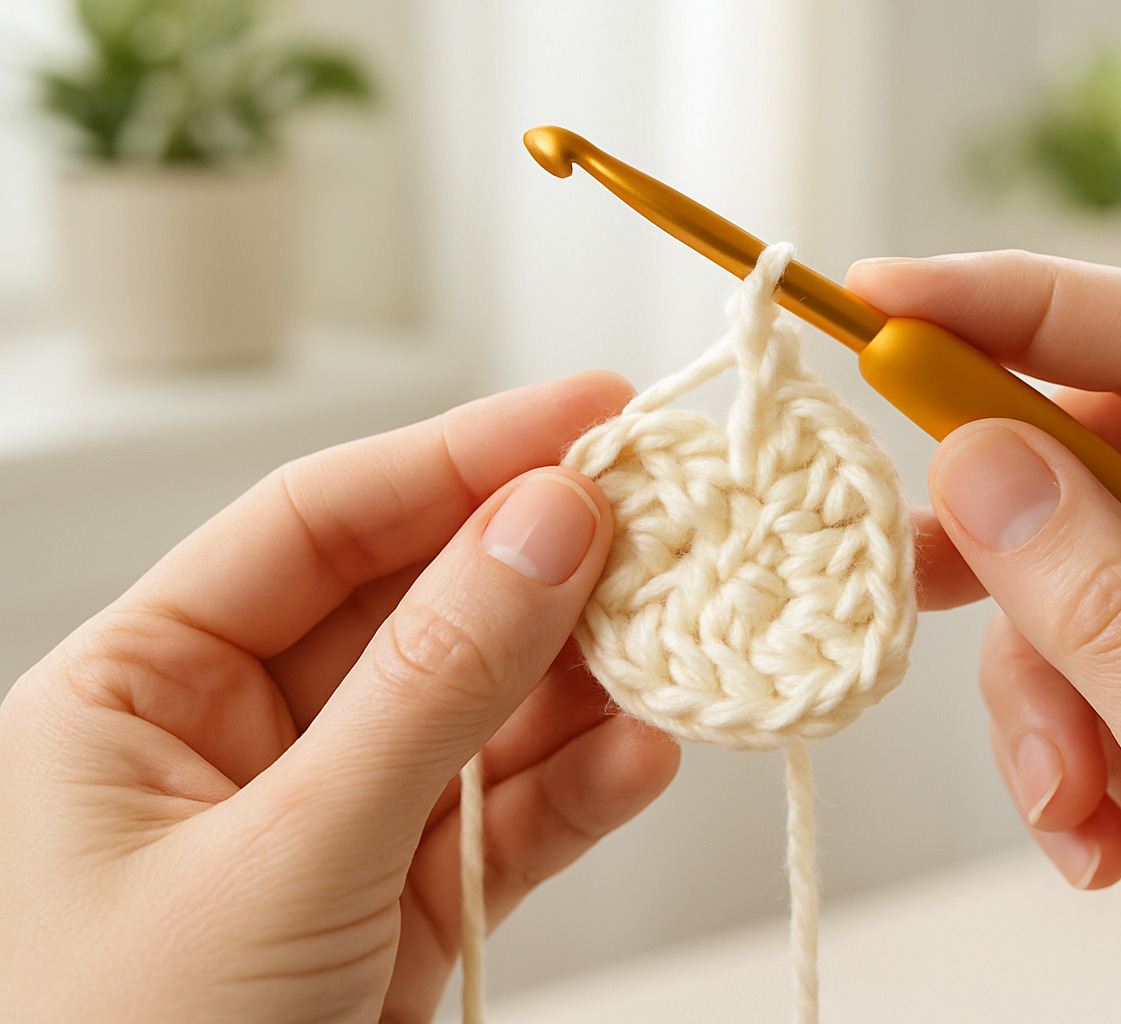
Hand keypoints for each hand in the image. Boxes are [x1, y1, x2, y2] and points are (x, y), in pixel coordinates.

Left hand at [0, 372, 679, 1022]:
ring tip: (689, 634)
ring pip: (480, 711)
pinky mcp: (401, 905)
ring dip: (586, 678)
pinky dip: (581, 790)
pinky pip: (505, 821)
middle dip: (544, 568)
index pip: (317, 524)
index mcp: (140, 692)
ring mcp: (330, 821)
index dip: (457, 455)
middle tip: (673, 520)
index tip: (585, 414)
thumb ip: (431, 686)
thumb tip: (546, 525)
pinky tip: (651, 753)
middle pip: (419, 606)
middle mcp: (236, 741)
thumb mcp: (286, 857)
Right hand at [851, 252, 1120, 1021]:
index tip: (889, 306)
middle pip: (1106, 445)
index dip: (1034, 306)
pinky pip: (1052, 658)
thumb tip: (984, 462)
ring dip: (1025, 676)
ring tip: (1071, 792)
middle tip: (911, 556)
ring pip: (1056, 562)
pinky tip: (1094, 834)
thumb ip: (1115, 621)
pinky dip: (1038, 741)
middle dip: (1002, 511)